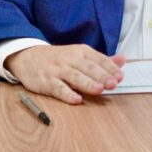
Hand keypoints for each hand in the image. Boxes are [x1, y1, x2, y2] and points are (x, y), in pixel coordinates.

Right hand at [6, 44, 125, 104]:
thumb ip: (101, 60)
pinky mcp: (47, 82)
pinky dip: (67, 94)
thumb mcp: (80, 55)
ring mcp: (57, 70)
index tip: (120, 77)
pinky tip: (77, 100)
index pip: (98, 59)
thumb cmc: (59, 58)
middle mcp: (70, 59)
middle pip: (88, 68)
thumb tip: (122, 60)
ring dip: (87, 83)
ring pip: (74, 77)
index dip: (110, 68)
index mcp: (81, 52)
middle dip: (101, 75)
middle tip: (113, 84)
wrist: (28, 57)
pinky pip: (58, 88)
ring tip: (99, 90)